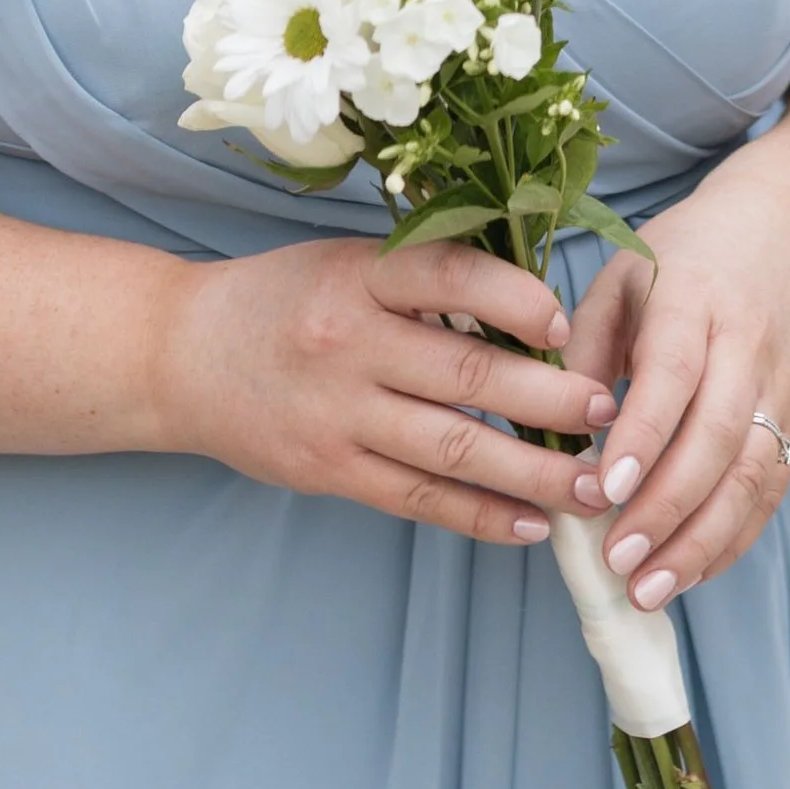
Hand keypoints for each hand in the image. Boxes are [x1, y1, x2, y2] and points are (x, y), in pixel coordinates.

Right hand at [158, 236, 618, 543]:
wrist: (181, 354)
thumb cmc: (284, 298)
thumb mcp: (348, 263)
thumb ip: (424, 281)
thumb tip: (533, 309)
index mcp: (360, 276)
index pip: (451, 276)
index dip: (517, 299)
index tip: (566, 325)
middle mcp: (349, 341)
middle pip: (467, 374)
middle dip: (549, 399)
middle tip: (608, 414)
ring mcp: (338, 413)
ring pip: (453, 449)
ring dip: (531, 471)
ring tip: (589, 486)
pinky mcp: (329, 471)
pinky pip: (419, 501)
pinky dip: (480, 516)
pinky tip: (529, 525)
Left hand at [557, 158, 789, 612]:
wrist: (788, 235)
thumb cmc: (683, 257)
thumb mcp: (621, 275)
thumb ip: (584, 344)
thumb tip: (557, 429)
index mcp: (693, 297)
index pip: (673, 374)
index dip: (642, 435)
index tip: (603, 490)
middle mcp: (746, 346)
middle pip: (717, 438)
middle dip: (668, 508)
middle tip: (617, 561)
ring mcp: (780, 389)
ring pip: (751, 476)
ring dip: (702, 542)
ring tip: (649, 589)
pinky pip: (770, 493)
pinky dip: (732, 540)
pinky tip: (688, 574)